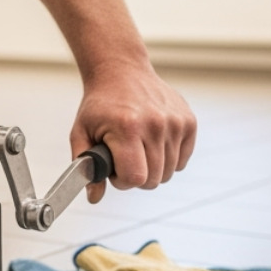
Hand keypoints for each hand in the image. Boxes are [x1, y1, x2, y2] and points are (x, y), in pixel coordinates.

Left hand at [71, 60, 195, 202]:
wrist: (121, 72)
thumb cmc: (100, 105)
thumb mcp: (81, 133)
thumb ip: (85, 166)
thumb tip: (94, 197)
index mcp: (127, 127)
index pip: (136, 178)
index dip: (122, 180)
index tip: (113, 167)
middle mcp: (156, 124)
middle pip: (154, 180)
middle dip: (136, 175)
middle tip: (123, 156)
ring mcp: (176, 122)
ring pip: (169, 172)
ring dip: (152, 168)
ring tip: (137, 146)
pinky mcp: (189, 122)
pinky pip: (182, 161)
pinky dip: (167, 158)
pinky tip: (152, 141)